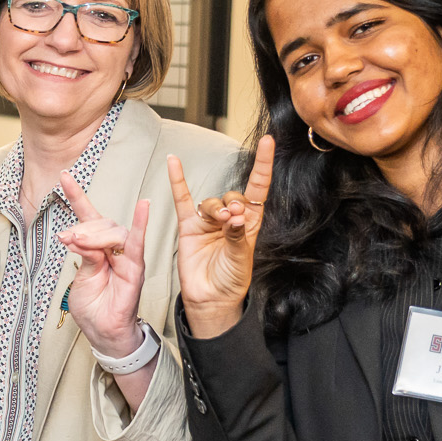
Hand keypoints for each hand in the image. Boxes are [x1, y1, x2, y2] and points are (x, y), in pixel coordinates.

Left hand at [55, 171, 149, 358]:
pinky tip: (144, 205)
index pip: (88, 216)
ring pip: (113, 232)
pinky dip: (141, 224)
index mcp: (98, 248)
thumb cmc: (93, 307)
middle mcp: (114, 249)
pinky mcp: (135, 269)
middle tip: (67, 239)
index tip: (63, 175)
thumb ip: (84, 255)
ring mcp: (126, 257)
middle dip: (82, 228)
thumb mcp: (81, 278)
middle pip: (101, 224)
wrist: (103, 333)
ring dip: (93, 235)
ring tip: (76, 242)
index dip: (76, 196)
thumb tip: (77, 236)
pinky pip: (138, 244)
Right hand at [169, 132, 273, 338]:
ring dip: (215, 208)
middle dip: (233, 203)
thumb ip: (237, 235)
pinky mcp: (188, 226)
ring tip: (220, 222)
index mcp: (251, 222)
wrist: (211, 298)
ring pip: (211, 201)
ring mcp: (208, 221)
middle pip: (232, 195)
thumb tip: (235, 216)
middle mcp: (230, 218)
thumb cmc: (231, 280)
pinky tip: (174, 163)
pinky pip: (182, 199)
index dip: (263, 164)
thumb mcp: (241, 258)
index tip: (267, 142)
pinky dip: (178, 181)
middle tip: (232, 219)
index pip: (258, 186)